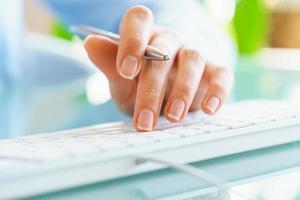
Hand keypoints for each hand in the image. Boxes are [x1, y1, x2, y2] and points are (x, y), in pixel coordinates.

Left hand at [84, 6, 233, 130]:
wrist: (168, 94)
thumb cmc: (142, 84)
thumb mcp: (122, 80)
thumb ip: (109, 63)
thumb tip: (91, 43)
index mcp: (144, 36)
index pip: (138, 21)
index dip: (132, 42)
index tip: (126, 71)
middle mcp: (170, 40)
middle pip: (163, 52)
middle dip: (152, 88)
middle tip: (145, 120)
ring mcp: (194, 52)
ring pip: (193, 60)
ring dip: (183, 90)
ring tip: (173, 117)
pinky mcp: (215, 70)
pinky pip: (221, 74)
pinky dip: (217, 91)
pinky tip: (209, 109)